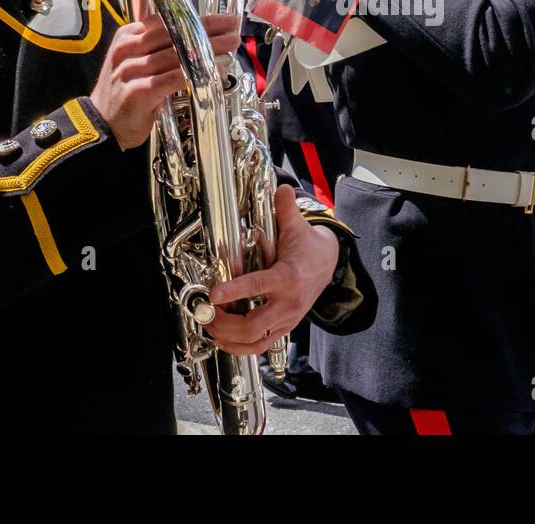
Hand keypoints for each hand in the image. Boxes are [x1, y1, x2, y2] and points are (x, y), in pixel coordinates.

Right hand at [89, 12, 240, 149]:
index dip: (199, 18)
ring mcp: (131, 70)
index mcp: (128, 36)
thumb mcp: (135, 58)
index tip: (225, 19)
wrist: (101, 124)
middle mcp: (128, 49)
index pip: (167, 20)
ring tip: (230, 46)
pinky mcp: (138, 91)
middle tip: (234, 28)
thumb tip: (187, 28)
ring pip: (177, 55)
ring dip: (208, 49)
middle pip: (174, 34)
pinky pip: (173, 79)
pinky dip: (196, 75)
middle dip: (208, 29)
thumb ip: (156, 41)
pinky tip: (215, 74)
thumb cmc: (125, 90)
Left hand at [203, 185, 340, 354]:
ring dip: (229, 338)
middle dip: (225, 324)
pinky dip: (240, 347)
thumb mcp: (298, 227)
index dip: (234, 291)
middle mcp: (288, 303)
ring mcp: (287, 319)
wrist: (328, 265)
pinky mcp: (285, 328)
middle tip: (206, 314)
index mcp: (289, 278)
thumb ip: (286, 209)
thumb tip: (283, 188)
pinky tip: (224, 340)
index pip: (258, 287)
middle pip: (253, 325)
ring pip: (255, 341)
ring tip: (211, 326)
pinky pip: (260, 346)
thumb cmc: (308, 248)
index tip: (214, 293)